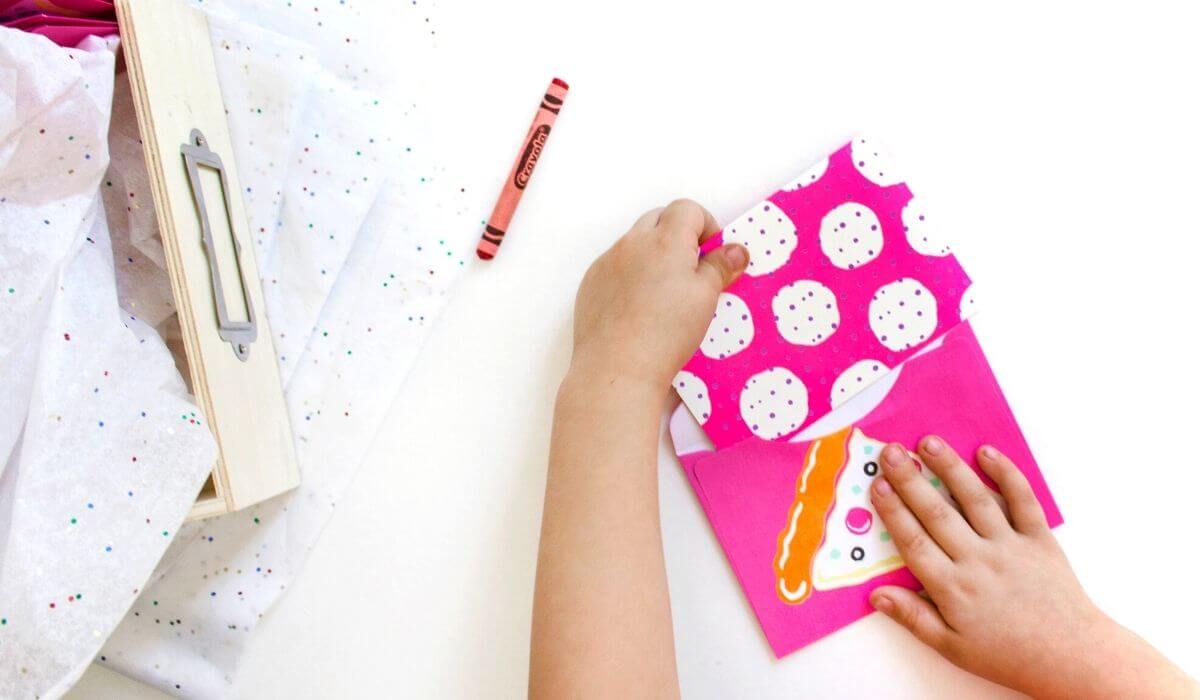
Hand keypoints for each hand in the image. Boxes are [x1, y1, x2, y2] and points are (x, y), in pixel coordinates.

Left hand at [567, 199, 747, 393]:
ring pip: (634, 243)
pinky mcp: (591, 283)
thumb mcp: (705, 298)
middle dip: (678, 235)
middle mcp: (631, 243)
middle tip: (690, 270)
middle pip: (658, 219)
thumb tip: (734, 250)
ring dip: (652, 255)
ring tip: (664, 294)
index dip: (705, 226)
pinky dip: (630, 275)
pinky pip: (614, 266)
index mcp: (664, 240)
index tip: (711, 255)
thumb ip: (720, 266)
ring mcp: (607, 262)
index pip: (687, 209)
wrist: (616, 368)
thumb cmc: (666, 332)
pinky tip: (638, 308)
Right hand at [870, 437, 1197, 698]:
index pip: (914, 542)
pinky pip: (1023, 501)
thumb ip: (914, 618)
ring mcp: (1011, 547)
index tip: (877, 486)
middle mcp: (978, 561)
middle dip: (911, 480)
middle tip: (891, 452)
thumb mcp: (953, 647)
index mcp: (953, 588)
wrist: (1070, 657)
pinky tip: (987, 454)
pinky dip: (1007, 475)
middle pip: (937, 513)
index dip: (893, 512)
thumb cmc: (1008, 654)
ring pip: (976, 499)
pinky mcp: (1040, 540)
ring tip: (929, 443)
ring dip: (951, 468)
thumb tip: (877, 595)